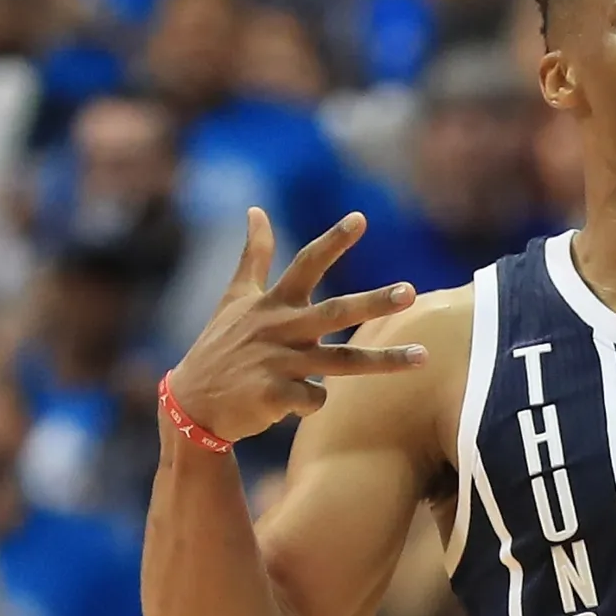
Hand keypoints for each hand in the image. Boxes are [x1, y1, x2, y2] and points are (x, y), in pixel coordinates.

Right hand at [166, 208, 424, 443]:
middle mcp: (279, 329)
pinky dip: (314, 401)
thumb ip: (253, 255)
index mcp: (273, 304)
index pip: (305, 264)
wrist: (191, 406)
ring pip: (342, 364)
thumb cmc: (220, 346)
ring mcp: (277, 363)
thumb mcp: (234, 298)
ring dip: (385, 361)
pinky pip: (316, 399)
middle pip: (335, 313)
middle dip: (373, 302)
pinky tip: (295, 402)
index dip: (332, 241)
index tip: (361, 218)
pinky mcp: (274, 396)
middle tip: (410, 292)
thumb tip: (256, 209)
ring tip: (424, 357)